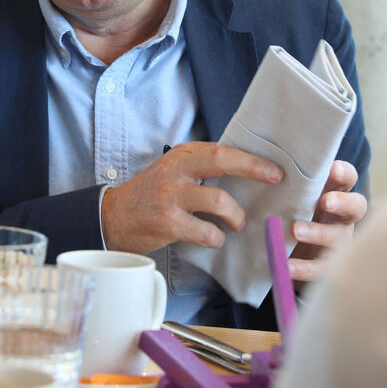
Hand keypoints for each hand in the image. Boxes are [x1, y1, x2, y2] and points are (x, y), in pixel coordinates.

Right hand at [100, 142, 282, 254]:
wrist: (112, 217)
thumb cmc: (150, 195)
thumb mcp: (172, 171)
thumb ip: (200, 168)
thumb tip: (243, 169)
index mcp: (181, 156)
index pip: (221, 149)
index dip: (251, 158)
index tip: (274, 169)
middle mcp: (175, 171)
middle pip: (221, 160)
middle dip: (253, 168)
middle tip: (273, 180)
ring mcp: (170, 197)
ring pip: (218, 200)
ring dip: (236, 216)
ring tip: (236, 224)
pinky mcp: (167, 223)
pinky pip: (206, 231)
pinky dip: (216, 237)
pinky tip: (214, 238)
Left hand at [288, 160, 366, 282]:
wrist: (292, 256)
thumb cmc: (293, 214)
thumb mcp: (293, 198)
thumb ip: (289, 183)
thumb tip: (266, 159)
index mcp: (335, 194)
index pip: (348, 179)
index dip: (344, 173)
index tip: (333, 168)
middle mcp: (342, 217)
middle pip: (355, 207)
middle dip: (343, 203)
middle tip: (326, 201)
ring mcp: (338, 243)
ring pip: (337, 238)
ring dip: (318, 233)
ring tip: (296, 230)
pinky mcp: (326, 268)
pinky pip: (319, 268)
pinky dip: (304, 268)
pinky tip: (287, 266)